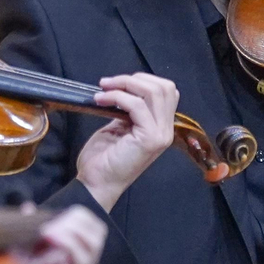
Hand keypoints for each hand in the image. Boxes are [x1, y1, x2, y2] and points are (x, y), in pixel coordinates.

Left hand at [76, 73, 181, 211]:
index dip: (142, 81)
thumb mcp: (118, 127)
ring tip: (104, 89)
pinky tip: (100, 100)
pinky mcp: (149, 139)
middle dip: (134, 79)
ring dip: (125, 84)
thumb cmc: (103, 159)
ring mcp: (160, 135)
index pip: (167, 92)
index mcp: (160, 127)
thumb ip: (128, 110)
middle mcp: (165, 131)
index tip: (116, 84)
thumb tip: (123, 90)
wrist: (96, 184)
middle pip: (165, 88)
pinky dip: (117, 97)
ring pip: (154, 92)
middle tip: (108, 83)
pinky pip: (137, 106)